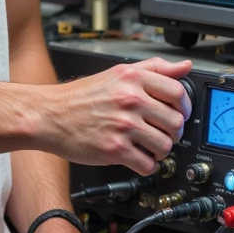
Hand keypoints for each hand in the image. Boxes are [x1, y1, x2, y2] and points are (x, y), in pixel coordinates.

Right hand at [40, 57, 191, 175]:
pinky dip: (147, 166)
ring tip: (150, 148)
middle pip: (175, 121)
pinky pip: (147, 164)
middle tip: (163, 133)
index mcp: (133, 79)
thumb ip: (154, 68)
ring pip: (165, 145)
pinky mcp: (115, 149)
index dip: (184, 106)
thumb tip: (184, 66)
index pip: (177, 92)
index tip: (180, 113)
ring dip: (161, 151)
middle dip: (173, 132)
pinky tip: (138, 159)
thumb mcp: (117, 73)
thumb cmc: (80, 97)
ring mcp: (123, 125)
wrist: (49, 115)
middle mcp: (130, 100)